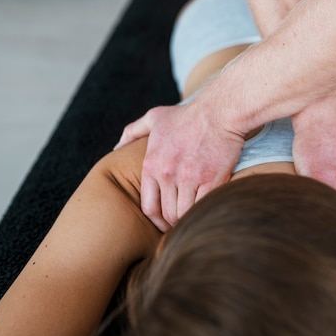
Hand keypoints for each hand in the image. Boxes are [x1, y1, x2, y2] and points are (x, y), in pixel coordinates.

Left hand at [114, 103, 245, 230]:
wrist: (218, 112)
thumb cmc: (188, 115)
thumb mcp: (154, 118)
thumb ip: (133, 131)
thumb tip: (116, 147)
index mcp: (151, 165)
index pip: (148, 206)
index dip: (156, 220)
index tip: (165, 223)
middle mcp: (167, 174)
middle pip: (167, 214)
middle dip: (174, 222)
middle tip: (182, 222)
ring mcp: (189, 178)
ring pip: (184, 214)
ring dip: (189, 218)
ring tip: (195, 217)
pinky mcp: (211, 180)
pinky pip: (203, 206)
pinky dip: (204, 210)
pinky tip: (208, 208)